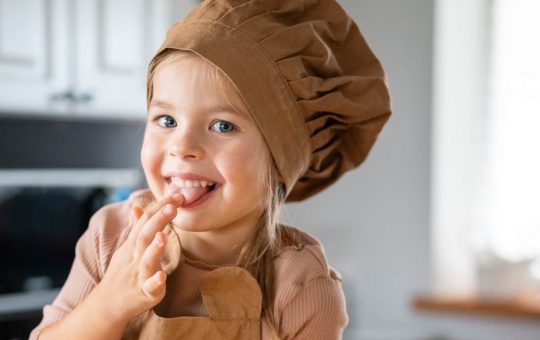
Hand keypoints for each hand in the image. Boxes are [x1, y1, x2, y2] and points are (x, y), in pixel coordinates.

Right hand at [94, 193, 184, 322]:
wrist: (107, 305)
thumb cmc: (123, 273)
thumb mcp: (126, 248)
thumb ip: (135, 228)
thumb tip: (137, 207)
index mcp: (133, 245)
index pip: (145, 220)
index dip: (159, 206)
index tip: (175, 194)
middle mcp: (135, 257)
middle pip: (145, 235)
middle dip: (158, 219)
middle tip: (173, 204)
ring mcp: (139, 275)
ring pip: (146, 260)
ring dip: (155, 247)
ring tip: (164, 235)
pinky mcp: (145, 293)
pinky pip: (150, 287)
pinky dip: (156, 281)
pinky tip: (162, 276)